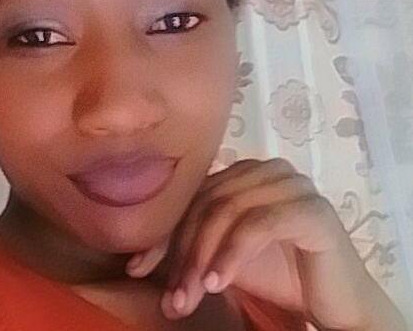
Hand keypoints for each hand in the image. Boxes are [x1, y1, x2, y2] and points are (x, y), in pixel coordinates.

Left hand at [125, 158, 406, 330]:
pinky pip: (258, 225)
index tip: (137, 268)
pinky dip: (231, 254)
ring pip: (226, 209)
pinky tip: (218, 283)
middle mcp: (267, 168)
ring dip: (201, 257)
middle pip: (207, 201)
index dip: (162, 232)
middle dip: (182, 251)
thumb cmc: (278, 274)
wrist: (336, 301)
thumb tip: (134, 261)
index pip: (192, 194)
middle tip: (171, 296)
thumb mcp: (221, 255)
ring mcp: (292, 184)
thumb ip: (189, 245)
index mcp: (244, 171)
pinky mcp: (312, 209)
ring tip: (189, 296)